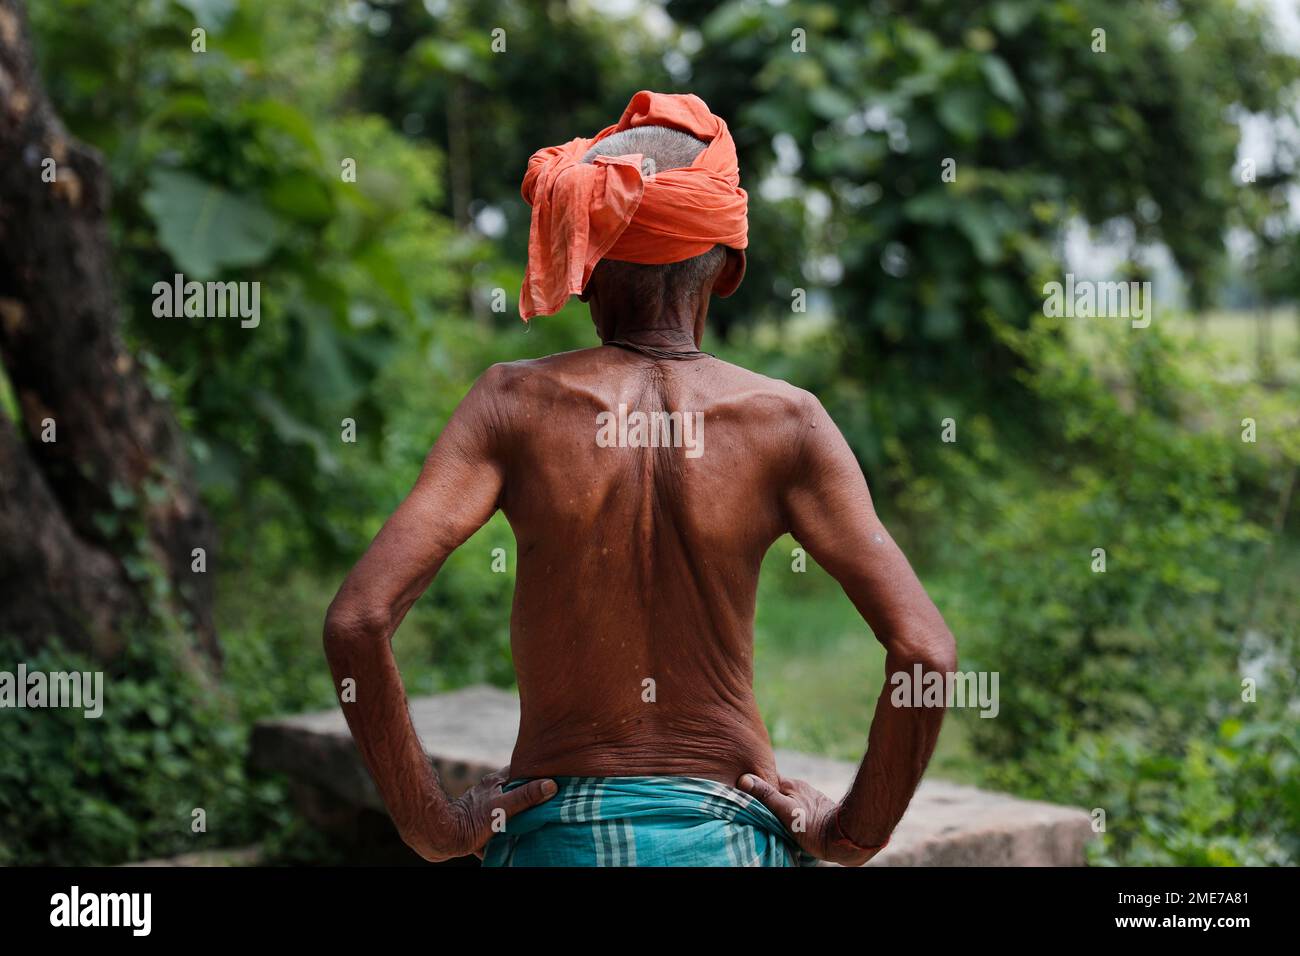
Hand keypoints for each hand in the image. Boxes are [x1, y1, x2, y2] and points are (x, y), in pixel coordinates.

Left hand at [405, 767, 556, 862]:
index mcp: (494, 783)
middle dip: (528, 798)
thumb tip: (550, 785)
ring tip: (533, 824)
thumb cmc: (471, 821)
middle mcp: (488, 792)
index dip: (535, 775)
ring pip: (505, 809)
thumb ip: (526, 796)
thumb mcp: (503, 807)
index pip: (520, 772)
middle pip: (514, 791)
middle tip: (546, 804)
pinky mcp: (476, 825)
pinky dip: (504, 831)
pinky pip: (495, 825)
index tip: (551, 780)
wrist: (442, 839)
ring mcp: (481, 808)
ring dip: (516, 816)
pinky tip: (513, 839)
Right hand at [738, 772, 883, 865]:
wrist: (843, 837)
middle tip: (757, 810)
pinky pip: (799, 808)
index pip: (767, 781)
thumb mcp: (785, 810)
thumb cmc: (812, 825)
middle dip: (768, 798)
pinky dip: (792, 814)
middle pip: (778, 790)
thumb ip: (766, 795)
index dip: (756, 787)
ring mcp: (810, 798)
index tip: (746, 796)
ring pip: (789, 800)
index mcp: (791, 784)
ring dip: (781, 807)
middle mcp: (801, 788)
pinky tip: (791, 824)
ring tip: (773, 819)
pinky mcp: (817, 810)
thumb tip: (744, 778)